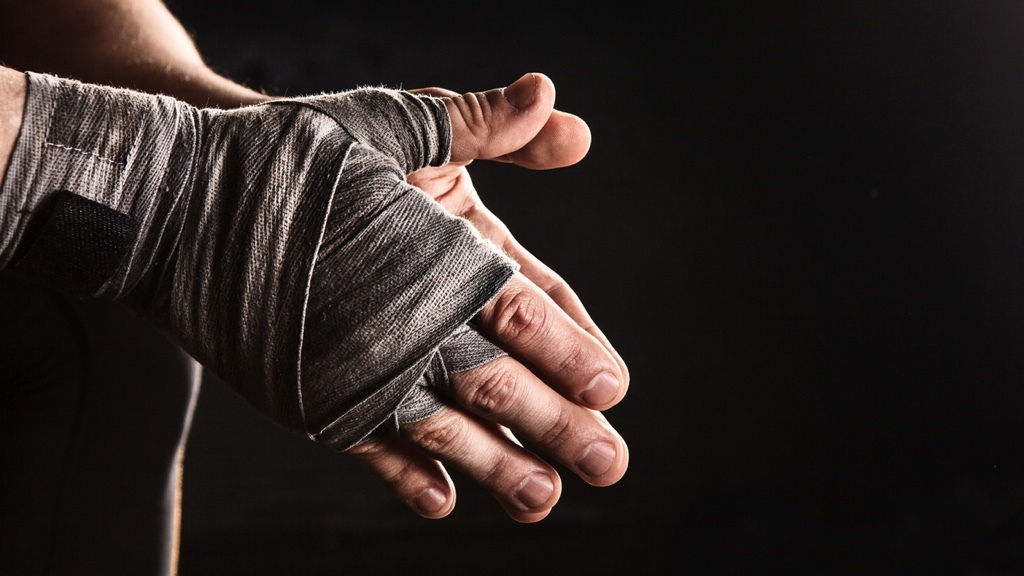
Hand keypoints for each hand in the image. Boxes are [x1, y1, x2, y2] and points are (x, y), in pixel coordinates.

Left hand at [347, 73, 629, 522]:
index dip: (573, 342)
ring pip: (452, 415)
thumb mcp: (405, 126)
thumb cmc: (320, 150)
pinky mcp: (329, 390)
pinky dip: (403, 470)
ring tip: (540, 500)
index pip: (531, 303)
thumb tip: (551, 98)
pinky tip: (440, 500)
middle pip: (506, 372)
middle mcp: (430, 310)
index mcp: (461, 252)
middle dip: (558, 419)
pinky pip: (371, 435)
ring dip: (496, 460)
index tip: (609, 383)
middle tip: (607, 463)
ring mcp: (383, 354)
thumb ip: (479, 123)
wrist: (215, 192)